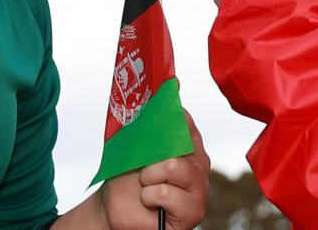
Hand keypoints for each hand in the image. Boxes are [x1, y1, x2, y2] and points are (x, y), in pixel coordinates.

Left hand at [101, 110, 209, 229]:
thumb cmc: (128, 178)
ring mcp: (200, 187)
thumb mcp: (136, 148)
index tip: (148, 124)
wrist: (117, 209)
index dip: (164, 120)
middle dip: (152, 156)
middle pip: (179, 142)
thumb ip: (150, 129)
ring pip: (173, 166)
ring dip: (148, 177)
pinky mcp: (194, 210)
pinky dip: (148, 197)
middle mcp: (199, 163)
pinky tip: (151, 203)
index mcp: (189, 144)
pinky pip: (164, 192)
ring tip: (147, 187)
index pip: (183, 119)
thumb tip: (155, 107)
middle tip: (144, 170)